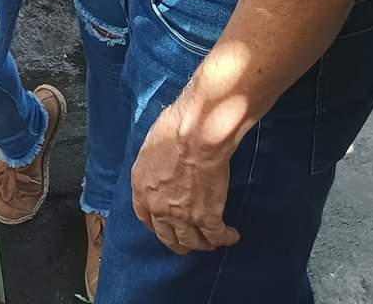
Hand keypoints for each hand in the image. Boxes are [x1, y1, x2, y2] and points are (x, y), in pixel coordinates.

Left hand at [131, 97, 239, 254]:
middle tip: (187, 242)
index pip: (145, 217)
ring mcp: (182, 216)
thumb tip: (163, 170)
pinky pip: (217, 236)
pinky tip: (231, 235)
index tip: (164, 227)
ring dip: (202, 243)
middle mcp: (158, 207)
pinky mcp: (207, 217)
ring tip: (210, 241)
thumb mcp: (151, 147)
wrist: (196, 133)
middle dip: (178, 242)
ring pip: (192, 241)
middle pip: (167, 236)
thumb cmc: (175, 128)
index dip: (156, 225)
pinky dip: (226, 238)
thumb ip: (154, 167)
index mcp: (141, 187)